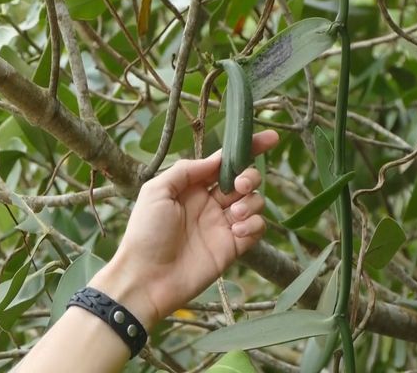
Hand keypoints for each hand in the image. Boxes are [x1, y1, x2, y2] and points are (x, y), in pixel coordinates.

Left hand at [90, 130, 278, 328]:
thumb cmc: (145, 233)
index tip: (271, 138)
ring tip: (233, 216)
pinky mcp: (233, 247)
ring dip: (251, 202)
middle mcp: (211, 202)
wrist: (147, 278)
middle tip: (237, 188)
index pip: (225, 162)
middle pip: (246, 179)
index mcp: (193, 186)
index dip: (249, 148)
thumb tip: (218, 158)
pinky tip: (235, 231)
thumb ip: (188, 170)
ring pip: (255, 202)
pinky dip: (253, 225)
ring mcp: (223, 225)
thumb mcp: (157, 190)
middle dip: (249, 177)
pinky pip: (257, 228)